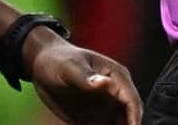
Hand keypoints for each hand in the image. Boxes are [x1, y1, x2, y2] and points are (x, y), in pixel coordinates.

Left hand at [26, 29, 141, 124]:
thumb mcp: (71, 67)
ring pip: (116, 123)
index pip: (131, 101)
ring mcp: (103, 105)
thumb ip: (87, 77)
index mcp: (117, 77)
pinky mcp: (89, 116)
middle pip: (128, 115)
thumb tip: (105, 83)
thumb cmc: (58, 60)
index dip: (134, 118)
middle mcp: (114, 93)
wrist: (42, 64)